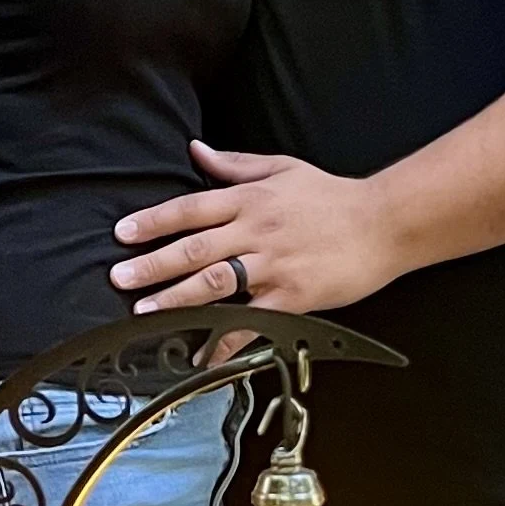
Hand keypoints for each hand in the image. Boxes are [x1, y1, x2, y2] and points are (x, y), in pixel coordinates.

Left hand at [111, 143, 394, 315]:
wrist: (384, 223)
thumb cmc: (332, 197)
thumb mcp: (283, 169)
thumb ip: (234, 164)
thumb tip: (195, 151)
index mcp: (251, 199)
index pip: (191, 209)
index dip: (154, 222)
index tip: (123, 234)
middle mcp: (257, 231)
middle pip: (195, 248)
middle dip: (154, 264)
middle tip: (120, 277)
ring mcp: (274, 266)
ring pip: (216, 283)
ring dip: (176, 299)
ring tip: (144, 311)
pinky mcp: (293, 297)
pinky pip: (251, 320)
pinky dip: (224, 339)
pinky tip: (201, 354)